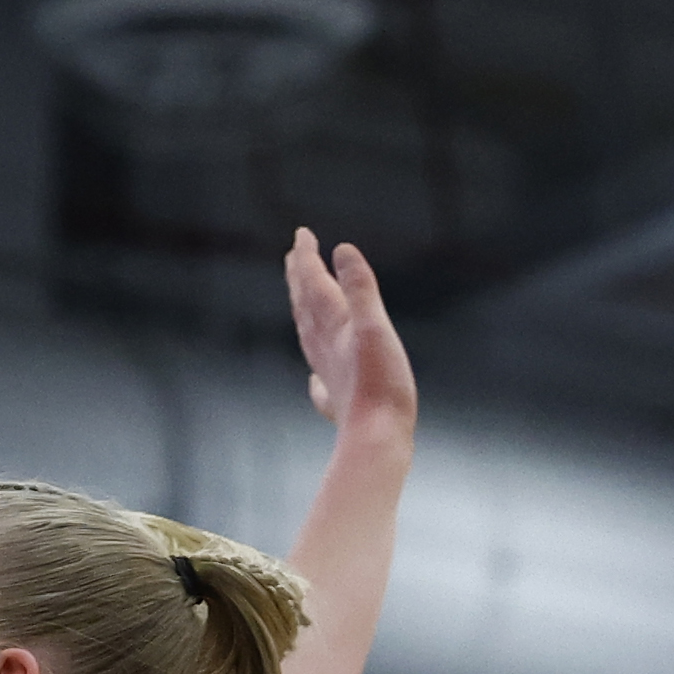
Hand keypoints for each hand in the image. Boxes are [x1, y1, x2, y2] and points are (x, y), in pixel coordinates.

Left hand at [286, 228, 416, 444]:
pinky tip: (315, 379)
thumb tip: (341, 250)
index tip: (302, 234)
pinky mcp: (338, 400)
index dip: (306, 257)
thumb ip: (359, 288)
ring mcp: (328, 375)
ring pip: (309, 336)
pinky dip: (316, 367)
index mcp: (331, 326)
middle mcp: (322, 348)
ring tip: (303, 305)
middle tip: (294, 257)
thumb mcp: (373, 326)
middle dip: (300, 279)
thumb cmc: (380, 383)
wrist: (376, 440)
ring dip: (305, 314)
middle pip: (305, 306)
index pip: (311, 282)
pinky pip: (319, 378)